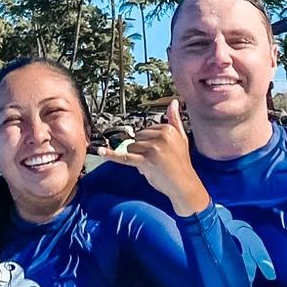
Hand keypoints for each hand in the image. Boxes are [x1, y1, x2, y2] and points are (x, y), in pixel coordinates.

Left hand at [95, 99, 210, 216]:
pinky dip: (111, 155)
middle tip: (156, 161)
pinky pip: (124, 156)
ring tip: (152, 166)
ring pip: (131, 148)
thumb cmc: (181, 163)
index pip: (145, 130)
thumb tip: (174, 102)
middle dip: (141, 150)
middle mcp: (161, 136)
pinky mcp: (145, 161)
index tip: (158, 152)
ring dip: (137, 158)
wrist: (184, 185)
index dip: (148, 143)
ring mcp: (152, 149)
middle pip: (137, 138)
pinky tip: (101, 151)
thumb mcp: (181, 138)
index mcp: (168, 129)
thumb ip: (175, 119)